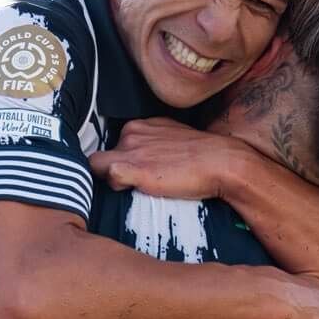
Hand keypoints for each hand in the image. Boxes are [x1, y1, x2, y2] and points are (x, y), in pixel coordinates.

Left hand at [89, 117, 246, 197]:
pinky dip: (116, 187)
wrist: (221, 161)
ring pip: (98, 167)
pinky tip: (134, 192)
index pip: (114, 146)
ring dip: (112, 180)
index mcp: (140, 125)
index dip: (120, 163)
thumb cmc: (203, 155)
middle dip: (114, 171)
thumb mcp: (173, 138)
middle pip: (103, 157)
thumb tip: (150, 158)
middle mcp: (131, 133)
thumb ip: (155, 144)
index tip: (135, 174)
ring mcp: (130, 149)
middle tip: (137, 184)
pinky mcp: (132, 168)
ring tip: (136, 190)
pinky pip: (108, 177)